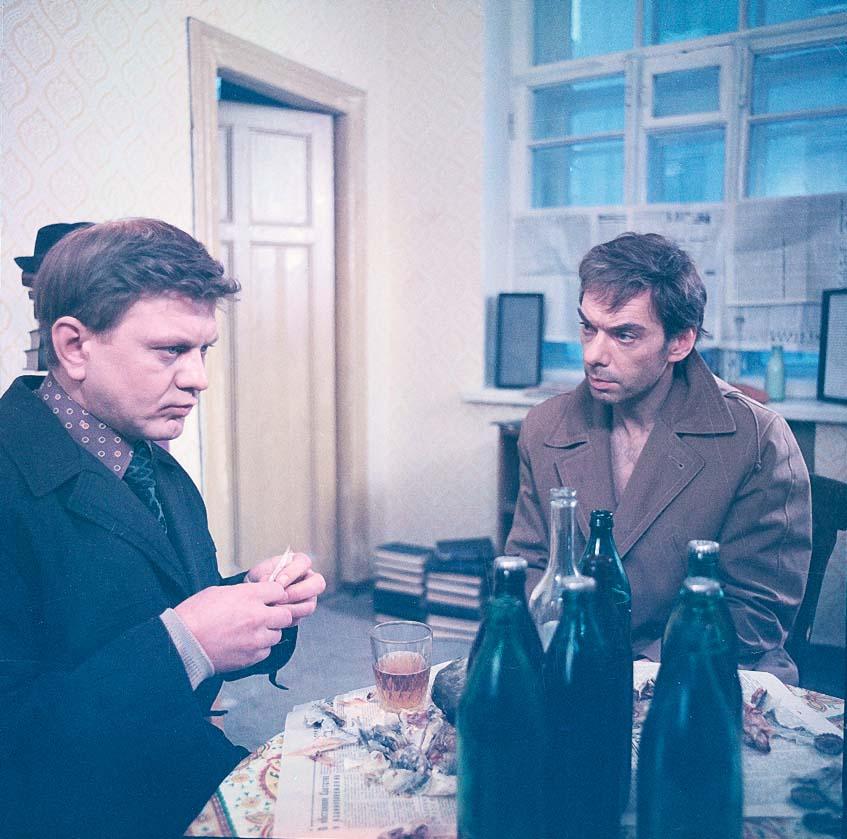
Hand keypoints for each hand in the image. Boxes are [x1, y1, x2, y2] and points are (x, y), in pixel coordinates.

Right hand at [174, 582, 291, 672]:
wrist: (182, 644)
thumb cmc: (195, 615)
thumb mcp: (219, 592)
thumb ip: (244, 593)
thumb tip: (256, 595)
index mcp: (249, 596)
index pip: (279, 591)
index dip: (274, 594)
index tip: (269, 598)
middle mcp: (257, 617)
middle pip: (286, 615)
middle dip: (277, 614)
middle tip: (266, 616)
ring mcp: (256, 639)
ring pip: (277, 635)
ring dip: (268, 632)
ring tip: (251, 632)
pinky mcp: (251, 657)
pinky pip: (266, 651)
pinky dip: (259, 648)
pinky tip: (245, 644)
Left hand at [247, 552, 325, 624]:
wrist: (256, 594)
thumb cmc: (262, 578)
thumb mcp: (260, 572)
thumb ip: (265, 575)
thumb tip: (267, 581)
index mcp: (300, 563)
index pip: (304, 563)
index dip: (292, 573)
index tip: (278, 582)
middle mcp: (309, 579)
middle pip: (318, 584)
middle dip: (298, 592)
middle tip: (282, 596)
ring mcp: (309, 597)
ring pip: (310, 605)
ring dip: (292, 608)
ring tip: (275, 608)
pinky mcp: (302, 612)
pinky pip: (300, 618)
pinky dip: (287, 618)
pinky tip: (275, 616)